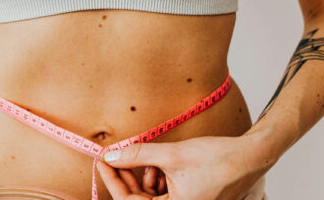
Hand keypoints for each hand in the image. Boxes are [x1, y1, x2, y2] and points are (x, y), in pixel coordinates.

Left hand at [97, 135, 271, 199]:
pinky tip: (160, 163)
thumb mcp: (171, 155)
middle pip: (140, 199)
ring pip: (151, 195)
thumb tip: (112, 156)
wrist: (249, 156)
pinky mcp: (189, 197)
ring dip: (145, 176)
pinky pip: (164, 191)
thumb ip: (138, 156)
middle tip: (117, 156)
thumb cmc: (216, 159)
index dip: (113, 182)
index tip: (103, 162)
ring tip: (150, 159)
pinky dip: (158, 177)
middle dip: (127, 177)